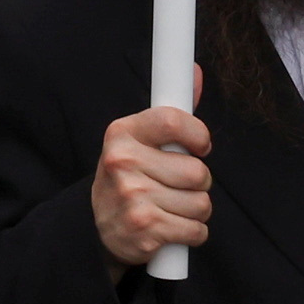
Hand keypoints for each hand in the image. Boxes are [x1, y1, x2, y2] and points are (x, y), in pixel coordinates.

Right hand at [94, 91, 212, 268]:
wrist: (101, 226)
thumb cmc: (129, 178)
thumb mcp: (139, 141)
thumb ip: (171, 112)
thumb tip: (194, 70)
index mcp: (121, 133)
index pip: (174, 121)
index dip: (198, 135)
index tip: (199, 146)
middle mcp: (122, 161)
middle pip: (198, 172)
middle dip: (197, 184)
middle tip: (175, 185)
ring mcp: (132, 196)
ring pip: (202, 204)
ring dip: (195, 211)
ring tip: (170, 207)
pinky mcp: (144, 228)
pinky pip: (197, 230)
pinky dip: (192, 233)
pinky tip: (170, 228)